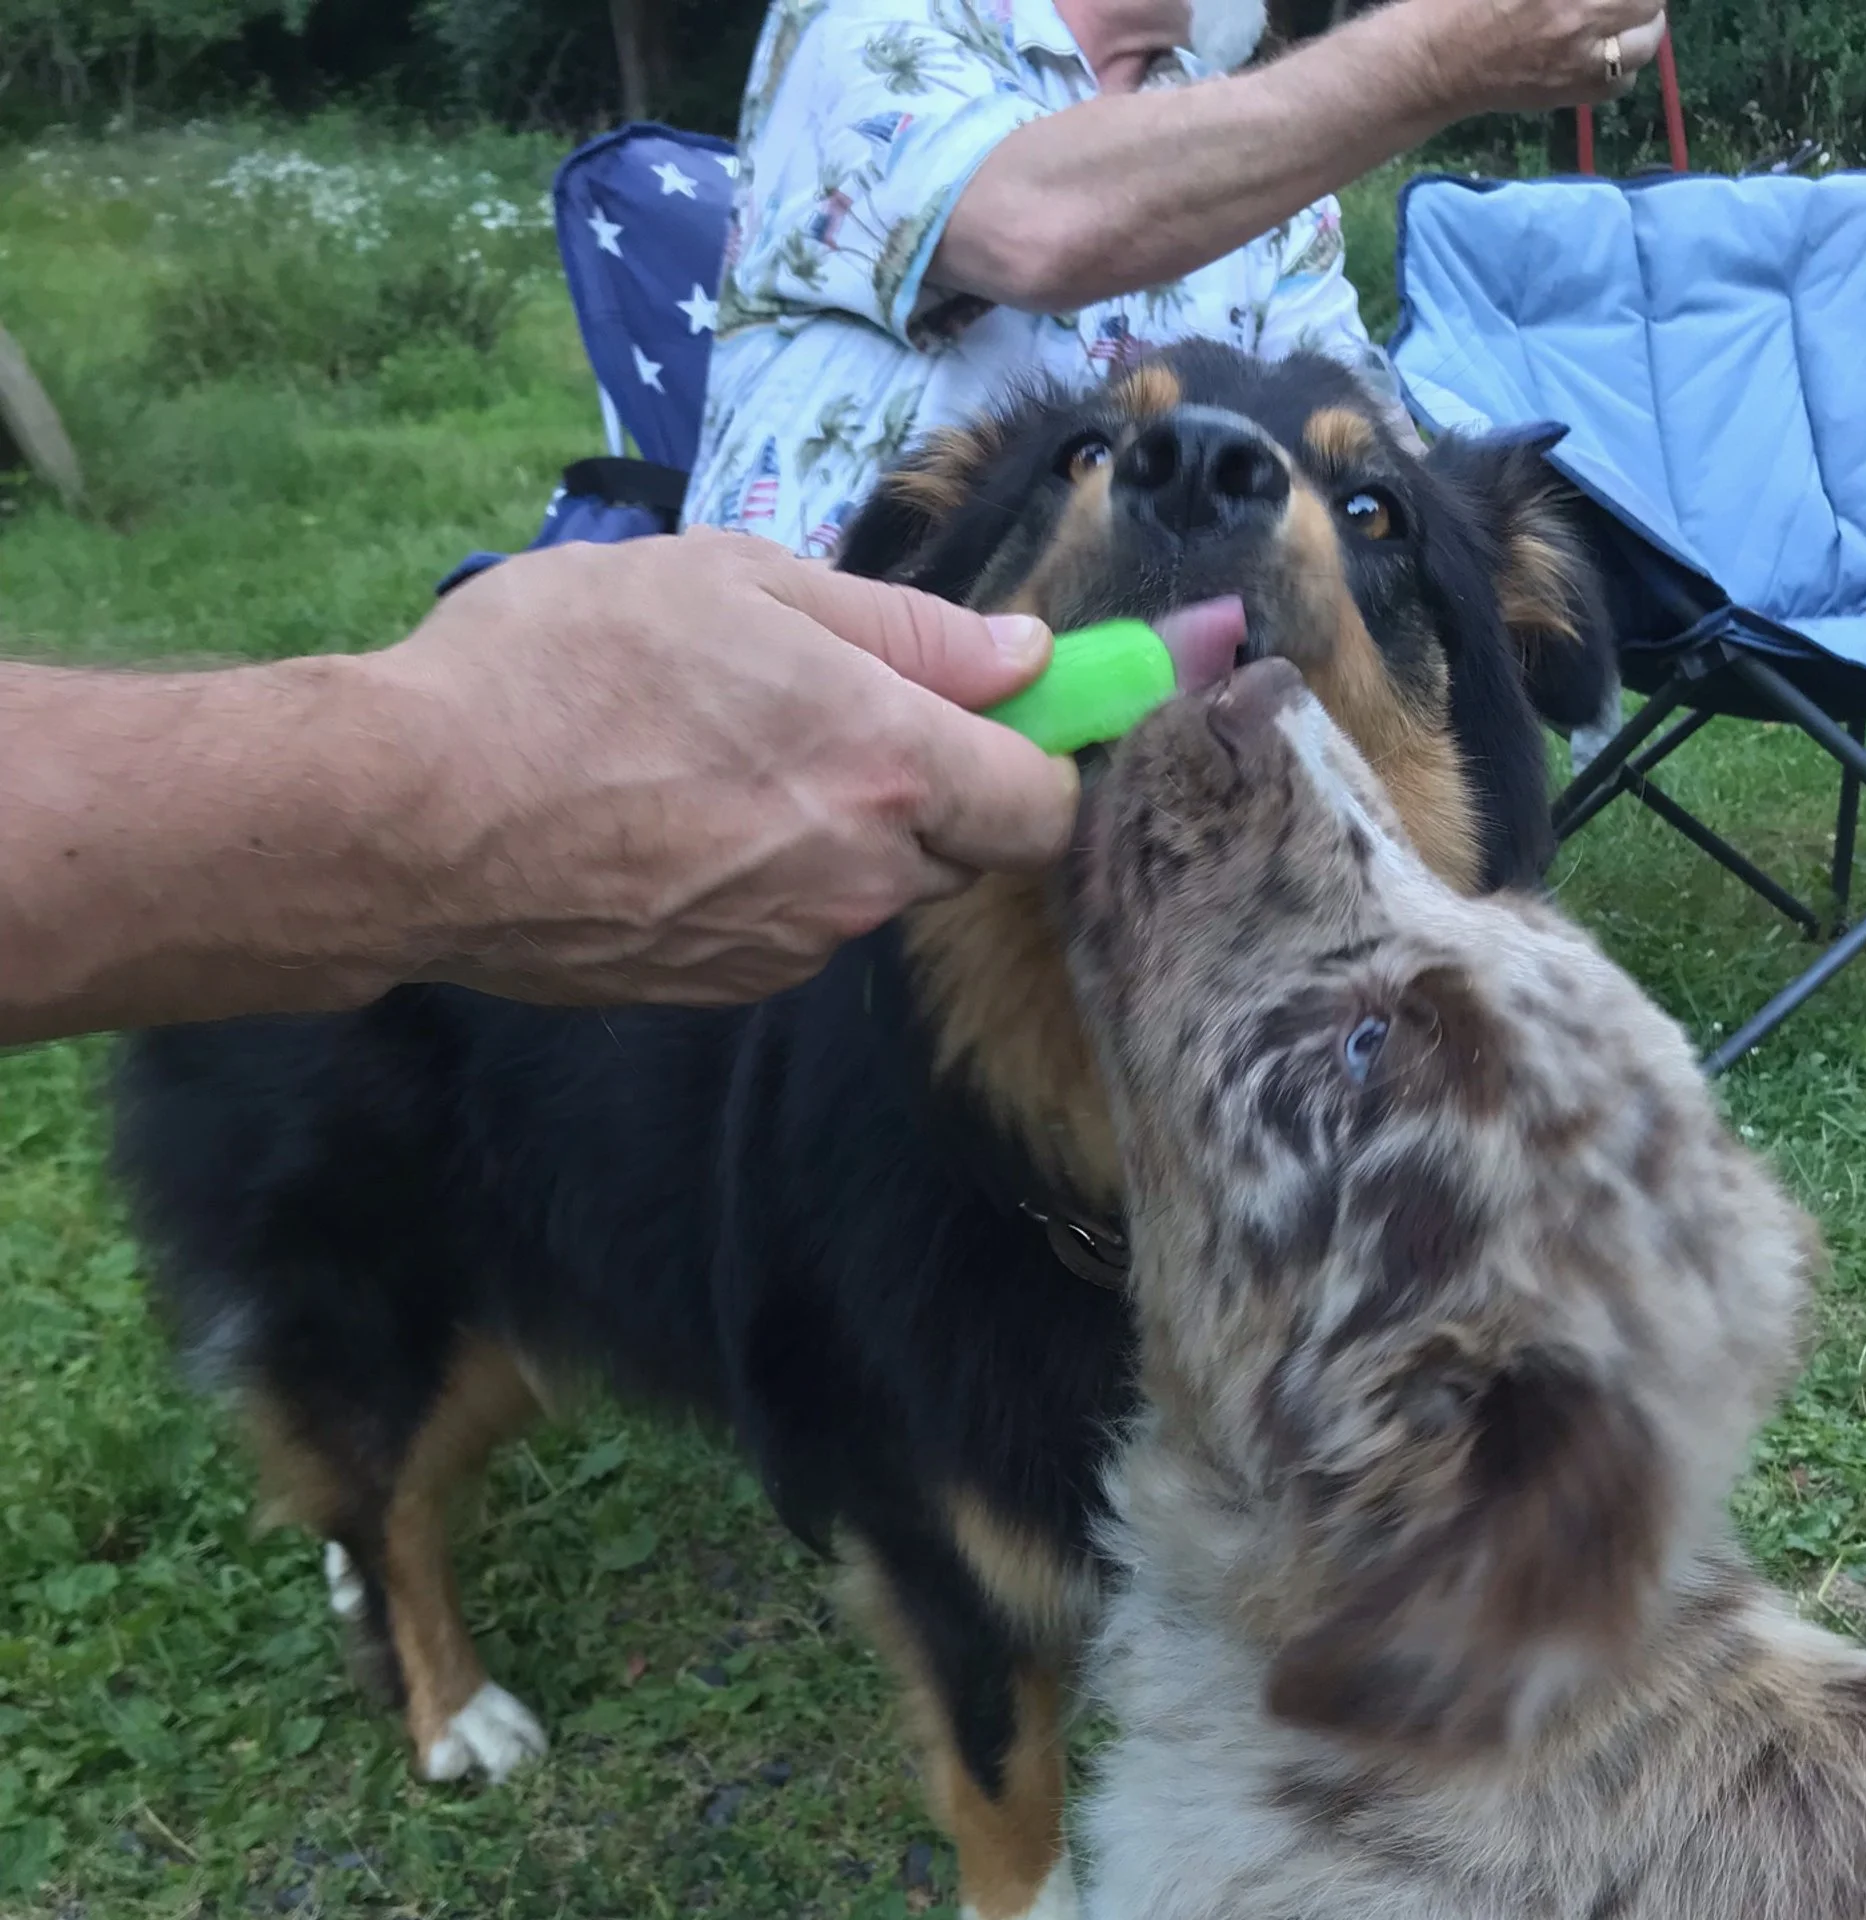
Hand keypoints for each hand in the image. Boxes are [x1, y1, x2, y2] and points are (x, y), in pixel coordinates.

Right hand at [374, 529, 1080, 1007]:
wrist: (412, 819)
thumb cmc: (562, 667)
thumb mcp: (735, 583)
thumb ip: (903, 627)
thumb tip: (1025, 658)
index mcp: (889, 768)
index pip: (1048, 805)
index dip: (1041, 755)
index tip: (1004, 709)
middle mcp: (860, 879)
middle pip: (961, 850)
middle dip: (928, 787)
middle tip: (822, 707)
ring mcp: (788, 947)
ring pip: (863, 888)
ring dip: (830, 828)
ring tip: (711, 753)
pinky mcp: (719, 986)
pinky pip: (782, 925)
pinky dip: (755, 876)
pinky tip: (663, 817)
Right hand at [1399, 0, 1665, 118]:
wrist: (1440, 59)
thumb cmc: (1470, 0)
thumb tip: (1594, 0)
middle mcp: (1586, 13)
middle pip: (1650, 0)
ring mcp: (1584, 57)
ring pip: (1646, 41)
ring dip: (1644, 27)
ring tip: (1627, 21)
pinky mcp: (1574, 91)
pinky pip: (1622, 83)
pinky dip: (1623, 68)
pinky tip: (1607, 57)